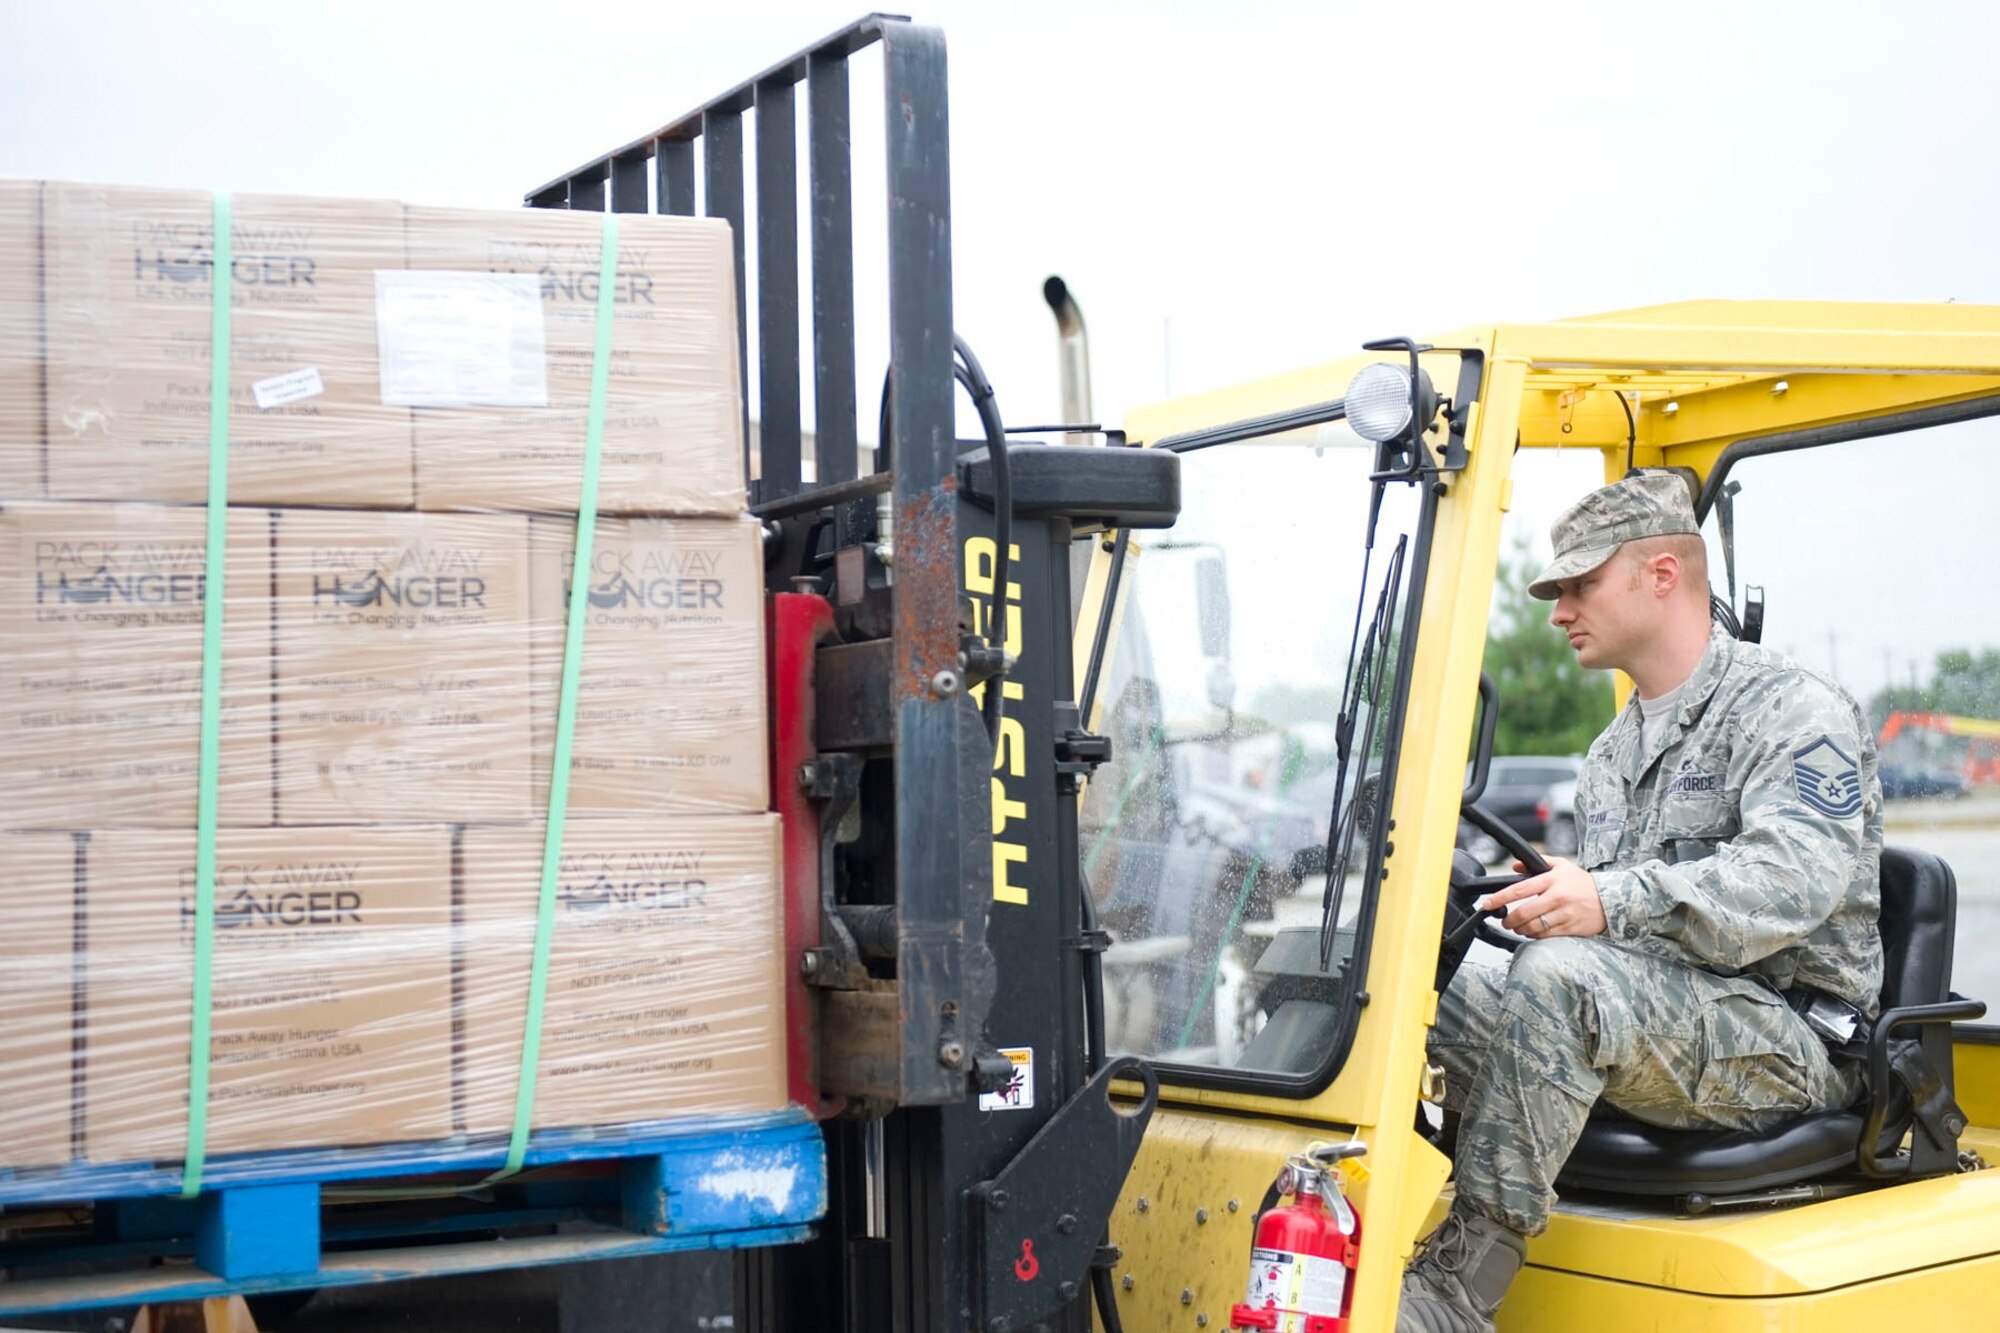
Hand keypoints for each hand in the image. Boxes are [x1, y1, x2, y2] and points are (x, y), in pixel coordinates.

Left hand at [1476, 858, 1606, 939]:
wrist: (1612, 898)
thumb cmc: (1583, 882)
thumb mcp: (1562, 866)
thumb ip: (1537, 863)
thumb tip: (1515, 866)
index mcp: (1552, 880)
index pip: (1519, 890)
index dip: (1500, 898)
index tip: (1487, 904)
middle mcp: (1558, 897)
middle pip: (1524, 913)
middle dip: (1509, 920)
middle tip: (1505, 921)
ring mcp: (1565, 914)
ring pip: (1533, 927)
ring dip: (1521, 930)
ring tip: (1518, 927)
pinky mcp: (1571, 928)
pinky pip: (1546, 936)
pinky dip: (1535, 936)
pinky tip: (1533, 932)